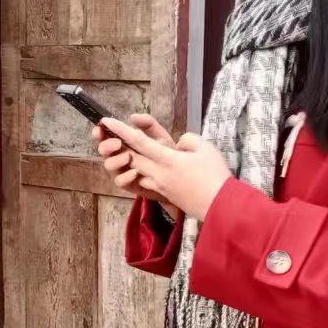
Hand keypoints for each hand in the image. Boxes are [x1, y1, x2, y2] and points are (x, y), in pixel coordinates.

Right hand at [95, 115, 183, 216]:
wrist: (177, 174)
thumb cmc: (165, 153)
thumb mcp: (158, 135)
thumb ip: (148, 124)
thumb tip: (133, 117)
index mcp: (122, 142)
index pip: (105, 135)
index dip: (99, 131)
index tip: (101, 127)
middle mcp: (118, 155)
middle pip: (102, 150)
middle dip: (106, 145)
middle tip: (118, 143)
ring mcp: (122, 170)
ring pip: (108, 165)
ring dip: (116, 160)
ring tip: (129, 157)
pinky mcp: (128, 184)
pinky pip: (119, 181)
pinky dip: (126, 176)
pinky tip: (136, 172)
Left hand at [100, 119, 232, 221]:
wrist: (219, 206)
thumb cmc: (214, 175)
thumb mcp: (205, 147)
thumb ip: (187, 140)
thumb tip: (178, 146)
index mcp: (166, 159)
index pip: (138, 141)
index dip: (121, 130)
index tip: (107, 120)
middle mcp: (158, 173)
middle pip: (131, 157)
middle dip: (119, 145)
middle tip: (111, 133)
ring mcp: (159, 186)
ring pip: (137, 170)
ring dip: (130, 160)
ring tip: (127, 150)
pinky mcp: (164, 194)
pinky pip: (146, 181)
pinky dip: (142, 173)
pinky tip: (146, 168)